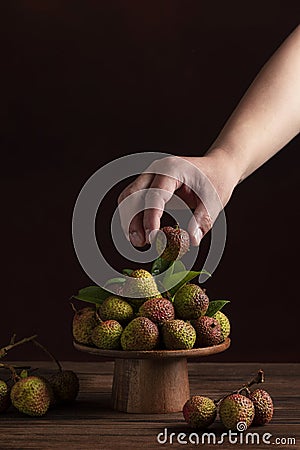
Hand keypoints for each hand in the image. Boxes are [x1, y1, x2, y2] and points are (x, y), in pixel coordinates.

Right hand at [118, 151, 240, 246]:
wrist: (218, 167)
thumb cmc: (217, 180)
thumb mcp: (214, 201)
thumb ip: (202, 221)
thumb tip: (192, 241)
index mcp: (172, 170)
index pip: (155, 195)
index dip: (151, 218)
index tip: (152, 238)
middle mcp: (156, 171)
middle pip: (133, 195)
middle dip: (132, 220)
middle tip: (141, 242)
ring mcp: (151, 177)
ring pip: (129, 198)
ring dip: (130, 221)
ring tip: (140, 242)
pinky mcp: (150, 186)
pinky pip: (135, 201)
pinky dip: (134, 217)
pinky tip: (142, 233)